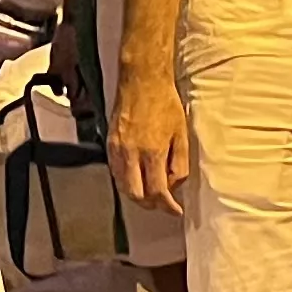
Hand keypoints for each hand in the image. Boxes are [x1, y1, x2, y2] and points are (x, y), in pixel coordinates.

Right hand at [111, 66, 189, 212]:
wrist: (142, 80)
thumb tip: (175, 185)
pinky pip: (115, 173)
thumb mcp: (182, 134)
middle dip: (151, 204)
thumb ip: (180, 163)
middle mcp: (131, 154)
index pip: (157, 191)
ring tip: (151, 193)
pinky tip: (137, 178)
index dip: (167, 206)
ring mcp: (117, 149)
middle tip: (162, 204)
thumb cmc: (164, 102)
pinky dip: (126, 182)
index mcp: (152, 151)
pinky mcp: (109, 143)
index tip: (175, 211)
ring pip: (123, 187)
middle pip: (136, 195)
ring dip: (137, 195)